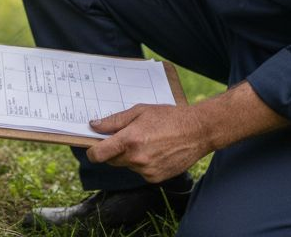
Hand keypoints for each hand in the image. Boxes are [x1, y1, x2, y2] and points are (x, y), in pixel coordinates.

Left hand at [86, 104, 213, 182]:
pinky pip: (140, 172)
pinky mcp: (156, 178)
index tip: (93, 147)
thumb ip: (114, 121)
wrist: (198, 131)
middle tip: (128, 137)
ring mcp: (147, 170)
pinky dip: (143, 164)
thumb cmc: (169, 117)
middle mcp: (136, 158)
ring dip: (131, 157)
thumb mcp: (140, 111)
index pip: (99, 154)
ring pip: (127, 165)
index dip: (92, 151)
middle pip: (112, 160)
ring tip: (148, 141)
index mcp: (130, 140)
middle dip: (114, 151)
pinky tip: (156, 151)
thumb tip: (94, 126)